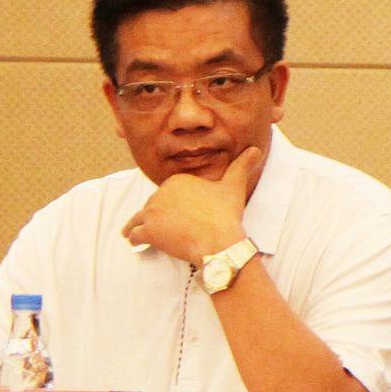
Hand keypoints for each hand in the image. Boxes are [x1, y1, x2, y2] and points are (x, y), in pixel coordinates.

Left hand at [123, 145, 262, 266]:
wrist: (218, 240)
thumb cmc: (225, 214)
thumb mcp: (234, 186)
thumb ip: (241, 166)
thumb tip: (255, 149)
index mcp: (177, 180)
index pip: (168, 193)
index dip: (171, 204)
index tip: (178, 213)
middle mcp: (161, 193)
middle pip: (153, 205)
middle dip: (156, 215)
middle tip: (167, 227)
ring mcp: (152, 212)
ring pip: (139, 219)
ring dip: (140, 226)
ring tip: (142, 233)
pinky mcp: (148, 231)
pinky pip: (134, 234)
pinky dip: (136, 239)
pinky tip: (139, 242)